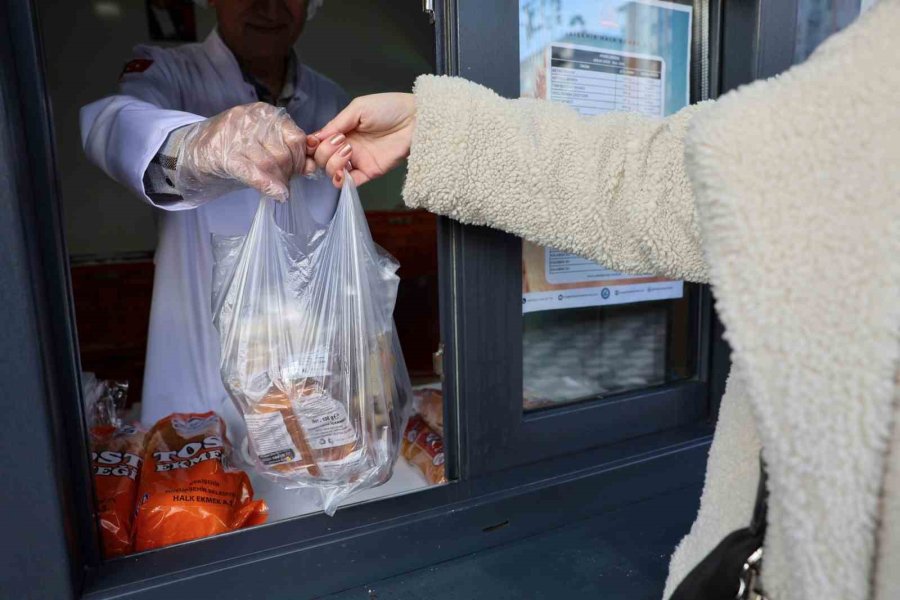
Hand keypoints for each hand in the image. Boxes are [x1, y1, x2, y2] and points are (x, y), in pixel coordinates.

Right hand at [176, 102, 307, 202]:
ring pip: (270, 163)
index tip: (296, 171)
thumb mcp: (265, 145)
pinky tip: (278, 194)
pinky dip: (267, 185)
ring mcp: (235, 135)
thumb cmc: (236, 149)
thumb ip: (290, 153)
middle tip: (282, 180)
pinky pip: (251, 171)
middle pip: (284, 152)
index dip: (300, 159)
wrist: (195, 151)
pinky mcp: (222, 154)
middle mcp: (251, 119)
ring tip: (276, 187)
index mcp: (265, 113)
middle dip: (288, 172)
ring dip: (278, 181)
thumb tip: (313, 167)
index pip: (296, 138)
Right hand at [306, 93, 415, 186]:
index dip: (312, 145)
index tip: (312, 141)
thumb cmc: (389, 108)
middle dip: (324, 151)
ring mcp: (358, 161)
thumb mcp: (358, 108)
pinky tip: (343, 172)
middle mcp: (347, 147)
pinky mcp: (370, 172)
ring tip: (348, 150)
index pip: (318, 143)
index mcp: (342, 131)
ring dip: (334, 163)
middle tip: (340, 141)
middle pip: (322, 159)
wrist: (415, 119)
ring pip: (332, 172)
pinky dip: (342, 181)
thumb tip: (315, 137)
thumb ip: (337, 123)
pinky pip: (350, 184)